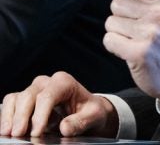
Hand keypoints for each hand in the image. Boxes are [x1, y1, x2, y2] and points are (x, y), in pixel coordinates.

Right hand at [0, 72, 116, 136]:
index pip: (48, 96)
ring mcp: (34, 90)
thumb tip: (65, 128)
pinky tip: (7, 130)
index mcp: (64, 82)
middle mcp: (47, 82)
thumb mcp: (94, 116)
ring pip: (16, 98)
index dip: (40, 114)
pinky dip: (7, 115)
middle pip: (29, 95)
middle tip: (19, 134)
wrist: (87, 111)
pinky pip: (11, 103)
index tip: (37, 132)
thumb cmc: (90, 111)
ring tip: (9, 133)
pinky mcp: (25, 99)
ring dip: (11, 116)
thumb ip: (81, 121)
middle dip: (22, 116)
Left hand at [104, 0, 159, 103]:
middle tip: (137, 27)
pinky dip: (114, 46)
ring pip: (110, 23)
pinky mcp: (140, 52)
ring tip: (135, 38)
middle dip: (120, 15)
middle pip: (116, 3)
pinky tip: (129, 49)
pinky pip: (109, 40)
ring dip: (118, 32)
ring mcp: (152, 33)